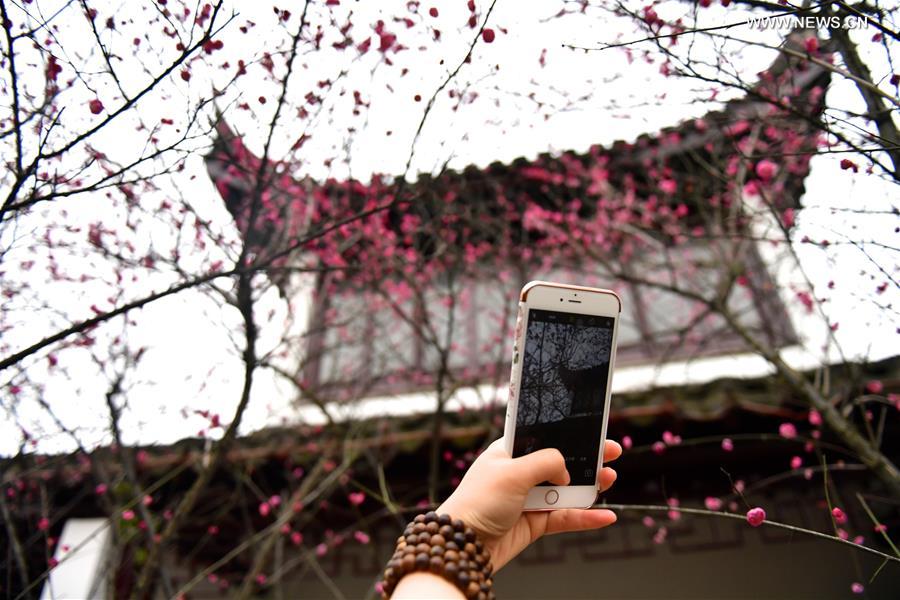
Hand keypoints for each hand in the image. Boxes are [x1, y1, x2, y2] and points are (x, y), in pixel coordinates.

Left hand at [436, 438, 621, 571]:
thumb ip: (546, 463)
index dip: (568, 433)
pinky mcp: (534, 522)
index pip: (544, 436)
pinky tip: (604, 516)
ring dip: (590, 486)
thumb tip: (565, 471)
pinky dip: (585, 517)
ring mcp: (529, 498)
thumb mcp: (513, 472)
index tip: (592, 430)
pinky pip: (565, 516)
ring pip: (567, 490)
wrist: (464, 544)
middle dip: (586, 458)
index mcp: (510, 452)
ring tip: (610, 479)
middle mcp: (521, 473)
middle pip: (561, 463)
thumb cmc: (477, 502)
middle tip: (611, 452)